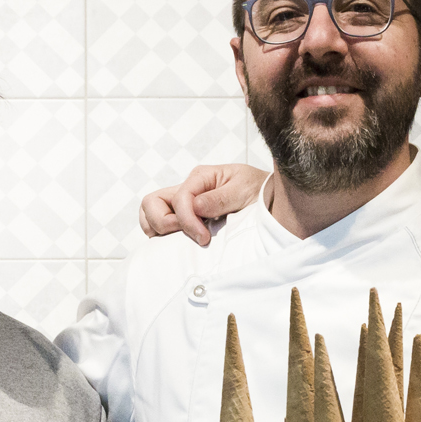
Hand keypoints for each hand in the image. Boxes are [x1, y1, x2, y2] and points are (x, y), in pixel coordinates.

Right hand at [138, 164, 270, 244]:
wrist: (270, 197)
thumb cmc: (258, 190)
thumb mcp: (245, 189)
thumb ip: (221, 198)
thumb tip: (195, 206)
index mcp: (201, 178)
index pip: (180, 198)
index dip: (187, 220)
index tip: (204, 238)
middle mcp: (188, 189)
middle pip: (152, 203)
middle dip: (164, 223)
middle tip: (190, 236)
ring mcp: (183, 204)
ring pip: (150, 214)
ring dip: (159, 229)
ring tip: (182, 240)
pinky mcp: (184, 219)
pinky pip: (160, 226)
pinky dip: (163, 237)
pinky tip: (182, 244)